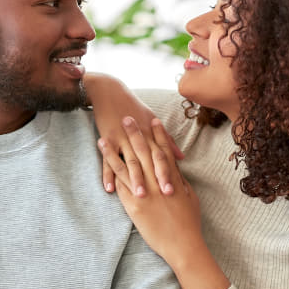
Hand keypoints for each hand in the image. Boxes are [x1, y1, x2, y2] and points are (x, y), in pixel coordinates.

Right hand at [85, 73, 182, 195]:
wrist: (109, 92)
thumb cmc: (133, 107)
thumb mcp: (151, 120)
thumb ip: (166, 141)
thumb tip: (182, 157)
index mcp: (150, 134)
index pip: (161, 156)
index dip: (169, 171)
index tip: (175, 188)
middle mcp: (137, 138)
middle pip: (148, 161)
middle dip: (155, 178)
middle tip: (163, 196)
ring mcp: (121, 139)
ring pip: (129, 162)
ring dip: (134, 180)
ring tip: (140, 195)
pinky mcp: (107, 139)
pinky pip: (107, 161)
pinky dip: (107, 175)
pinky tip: (109, 189)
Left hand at [98, 117, 202, 263]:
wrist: (182, 245)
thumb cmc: (189, 222)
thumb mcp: (189, 196)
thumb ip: (179, 180)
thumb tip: (174, 167)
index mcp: (172, 178)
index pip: (163, 151)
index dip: (158, 135)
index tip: (152, 120)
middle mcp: (157, 182)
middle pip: (143, 152)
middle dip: (135, 134)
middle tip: (127, 117)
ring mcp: (144, 193)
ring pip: (126, 165)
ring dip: (114, 150)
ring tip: (104, 136)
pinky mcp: (134, 205)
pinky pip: (120, 184)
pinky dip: (111, 171)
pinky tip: (103, 162)